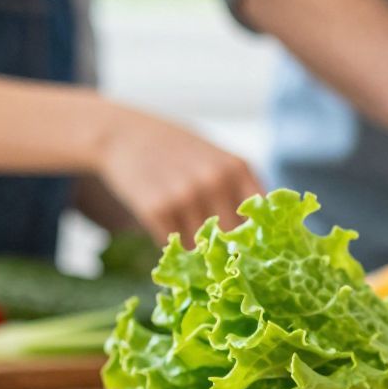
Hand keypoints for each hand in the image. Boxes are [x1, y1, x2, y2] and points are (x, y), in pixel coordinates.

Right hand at [94, 112, 261, 239]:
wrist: (125, 135)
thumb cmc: (178, 150)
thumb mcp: (218, 159)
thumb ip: (240, 190)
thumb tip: (260, 235)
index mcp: (238, 168)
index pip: (262, 217)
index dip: (258, 238)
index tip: (252, 250)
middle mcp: (215, 181)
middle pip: (233, 236)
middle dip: (227, 249)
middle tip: (218, 254)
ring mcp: (186, 195)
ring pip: (203, 244)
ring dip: (197, 249)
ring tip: (187, 234)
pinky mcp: (157, 209)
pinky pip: (175, 243)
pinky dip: (173, 244)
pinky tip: (168, 228)